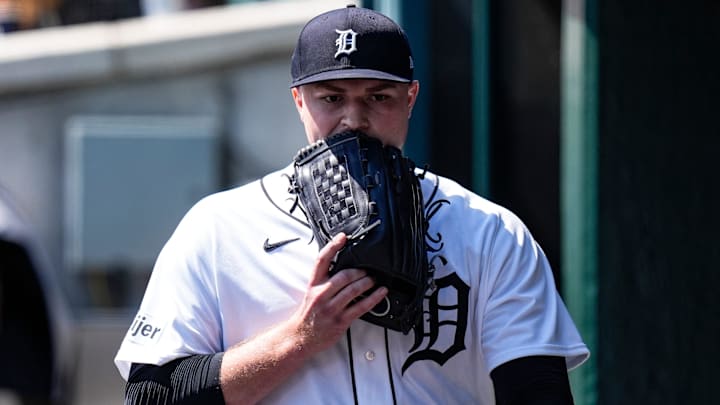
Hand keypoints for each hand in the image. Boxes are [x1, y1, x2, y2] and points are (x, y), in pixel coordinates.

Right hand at [289, 233, 387, 353]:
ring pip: (353, 290)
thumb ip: (326, 280)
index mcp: (314, 284)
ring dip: (367, 282)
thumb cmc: (309, 314)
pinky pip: (361, 307)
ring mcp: (331, 308)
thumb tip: (344, 267)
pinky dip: (374, 298)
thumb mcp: (312, 292)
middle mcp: (321, 294)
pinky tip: (381, 293)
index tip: (343, 237)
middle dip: (359, 271)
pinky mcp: (340, 320)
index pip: (322, 260)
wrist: (301, 337)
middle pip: (344, 275)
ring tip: (374, 280)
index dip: (332, 246)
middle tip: (367, 270)